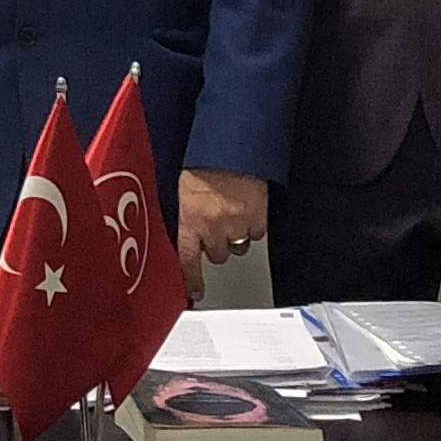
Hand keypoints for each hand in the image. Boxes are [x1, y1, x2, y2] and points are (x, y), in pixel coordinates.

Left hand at [175, 167, 267, 306]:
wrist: (231, 148)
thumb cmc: (203, 161)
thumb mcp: (182, 188)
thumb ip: (184, 212)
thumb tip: (183, 227)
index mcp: (190, 220)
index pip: (187, 260)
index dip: (192, 280)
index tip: (194, 293)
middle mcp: (213, 227)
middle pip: (217, 255)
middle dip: (216, 244)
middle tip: (216, 225)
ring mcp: (237, 225)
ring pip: (239, 246)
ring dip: (235, 235)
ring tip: (231, 212)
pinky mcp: (257, 218)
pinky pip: (257, 233)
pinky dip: (253, 225)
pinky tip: (247, 208)